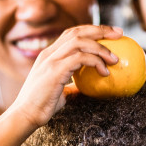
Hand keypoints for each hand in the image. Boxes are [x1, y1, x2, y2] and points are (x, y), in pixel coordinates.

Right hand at [5, 25, 123, 127]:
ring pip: (80, 42)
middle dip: (100, 29)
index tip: (110, 34)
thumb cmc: (42, 106)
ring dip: (101, 47)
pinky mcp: (55, 71)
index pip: (72, 34)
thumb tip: (89, 86)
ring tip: (115, 59)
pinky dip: (95, 62)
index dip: (92, 30)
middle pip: (77, 31)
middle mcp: (49, 53)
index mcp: (49, 54)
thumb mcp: (60, 91)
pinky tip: (105, 72)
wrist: (25, 115)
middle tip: (120, 34)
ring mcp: (51, 60)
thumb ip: (72, 84)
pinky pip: (80, 58)